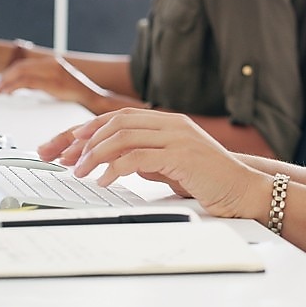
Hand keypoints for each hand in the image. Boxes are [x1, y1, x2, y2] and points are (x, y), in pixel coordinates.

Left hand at [0, 57, 100, 104]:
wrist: (94, 97)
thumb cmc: (78, 94)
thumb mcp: (58, 83)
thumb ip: (43, 81)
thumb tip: (26, 86)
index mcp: (52, 62)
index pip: (24, 64)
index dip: (9, 72)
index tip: (0, 82)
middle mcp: (51, 63)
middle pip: (20, 66)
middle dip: (4, 77)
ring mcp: (52, 71)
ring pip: (21, 72)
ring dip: (6, 82)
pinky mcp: (53, 82)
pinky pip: (28, 82)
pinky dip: (14, 87)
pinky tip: (8, 93)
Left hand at [42, 109, 269, 219]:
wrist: (244, 189)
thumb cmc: (209, 180)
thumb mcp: (169, 165)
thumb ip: (145, 157)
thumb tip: (113, 161)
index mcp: (165, 121)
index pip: (115, 117)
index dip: (84, 130)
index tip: (61, 146)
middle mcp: (170, 123)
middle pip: (113, 122)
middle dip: (80, 140)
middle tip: (60, 159)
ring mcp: (177, 136)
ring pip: (122, 135)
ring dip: (94, 154)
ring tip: (79, 172)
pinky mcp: (182, 155)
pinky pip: (138, 157)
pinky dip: (115, 167)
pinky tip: (103, 180)